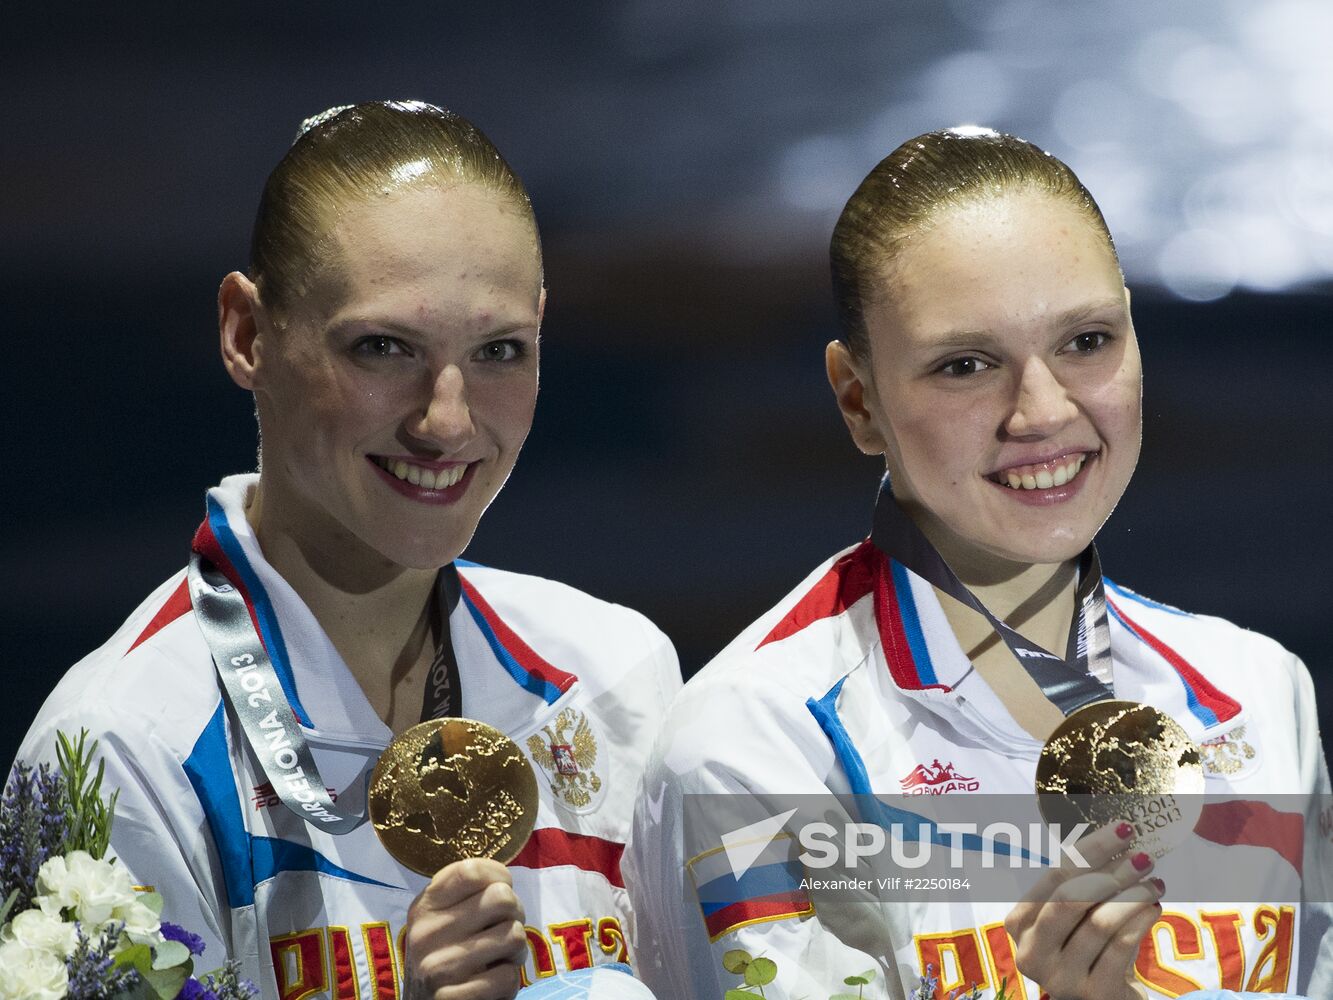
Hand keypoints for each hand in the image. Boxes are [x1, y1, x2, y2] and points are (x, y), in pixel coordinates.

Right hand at [403, 858, 528, 999]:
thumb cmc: (444, 958)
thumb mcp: (442, 921)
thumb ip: (465, 896)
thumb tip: (503, 878)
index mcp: (424, 907)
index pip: (471, 871)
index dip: (499, 876)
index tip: (501, 889)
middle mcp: (425, 934)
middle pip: (502, 897)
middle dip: (515, 913)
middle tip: (505, 928)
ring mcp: (437, 968)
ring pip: (513, 935)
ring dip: (517, 949)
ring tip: (502, 957)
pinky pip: (508, 977)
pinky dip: (509, 981)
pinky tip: (492, 983)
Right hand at [1003, 821, 1163, 999]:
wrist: (1101, 998)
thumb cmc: (1086, 946)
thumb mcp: (1072, 915)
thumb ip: (1079, 882)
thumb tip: (1119, 836)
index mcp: (1018, 923)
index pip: (1054, 875)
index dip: (1091, 848)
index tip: (1124, 830)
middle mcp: (1032, 953)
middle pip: (1070, 899)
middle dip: (1112, 872)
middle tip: (1143, 857)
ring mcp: (1061, 978)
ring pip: (1099, 923)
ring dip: (1133, 896)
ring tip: (1154, 883)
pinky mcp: (1094, 994)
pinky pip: (1121, 947)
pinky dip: (1141, 921)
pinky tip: (1153, 908)